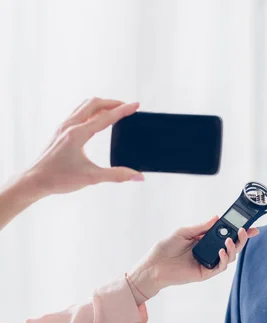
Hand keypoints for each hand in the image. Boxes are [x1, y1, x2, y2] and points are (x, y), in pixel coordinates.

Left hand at [23, 98, 142, 198]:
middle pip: (94, 103)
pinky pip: (78, 113)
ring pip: (84, 106)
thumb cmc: (59, 179)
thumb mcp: (92, 177)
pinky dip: (91, 111)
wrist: (34, 181)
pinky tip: (97, 120)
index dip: (123, 110)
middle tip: (127, 106)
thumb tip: (138, 176)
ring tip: (114, 110)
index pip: (106, 117)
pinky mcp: (60, 131)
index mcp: (78, 134)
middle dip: (112, 103)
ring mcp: (63, 127)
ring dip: (101, 105)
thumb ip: (117, 175)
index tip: (136, 105)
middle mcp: (70, 126)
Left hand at [126, 216, 258, 304]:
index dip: (239, 231)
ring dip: (234, 248)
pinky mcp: (206, 273)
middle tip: (246, 231)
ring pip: (230, 257)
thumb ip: (201, 227)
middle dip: (242, 239)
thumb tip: (217, 217)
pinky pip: (220, 267)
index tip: (250, 225)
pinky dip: (224, 258)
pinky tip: (222, 250)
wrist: (154, 265)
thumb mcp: (184, 231)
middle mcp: (210, 251)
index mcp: (205, 239)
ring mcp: (209, 262)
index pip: (226, 234)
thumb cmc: (165, 247)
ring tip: (231, 240)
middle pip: (232, 245)